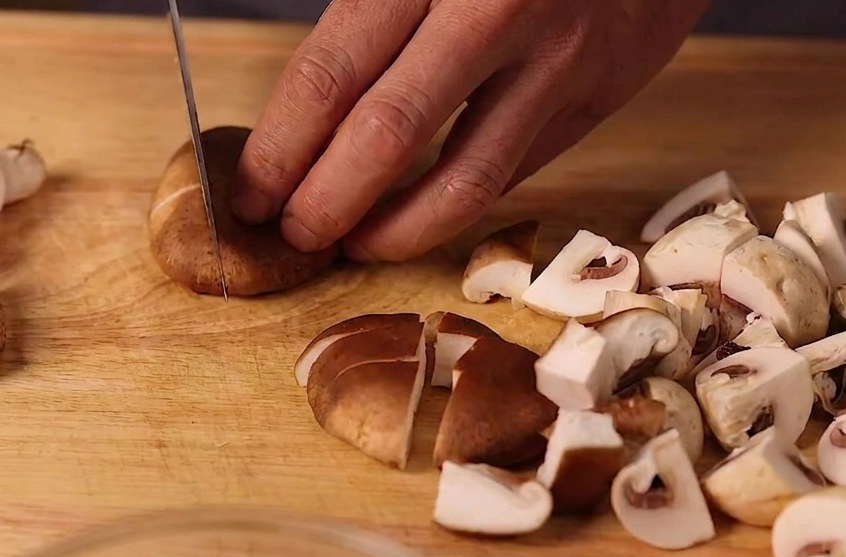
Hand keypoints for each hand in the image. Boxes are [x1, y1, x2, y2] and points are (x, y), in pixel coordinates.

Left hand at [230, 0, 712, 262]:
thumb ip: (371, 12)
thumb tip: (303, 115)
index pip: (332, 74)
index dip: (281, 147)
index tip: (252, 193)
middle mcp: (494, 12)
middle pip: (388, 136)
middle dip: (325, 201)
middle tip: (293, 235)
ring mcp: (555, 63)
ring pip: (463, 181)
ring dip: (394, 230)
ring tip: (354, 244)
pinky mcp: (594, 100)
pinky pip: (512, 175)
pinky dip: (455, 209)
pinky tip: (418, 219)